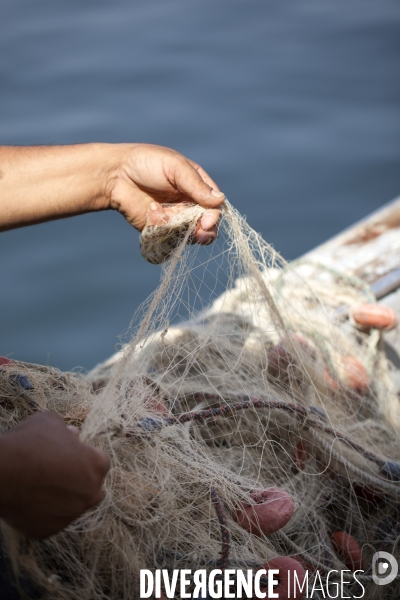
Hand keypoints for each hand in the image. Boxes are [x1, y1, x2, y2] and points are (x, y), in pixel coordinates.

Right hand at [0, 412, 109, 538]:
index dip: (85, 455)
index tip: (70, 453)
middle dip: (80, 481)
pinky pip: (49, 520)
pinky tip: (28, 499)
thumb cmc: (29, 442)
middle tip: (58, 472)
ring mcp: (70, 515)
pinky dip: (42, 512)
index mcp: (97, 465)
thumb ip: (66, 431)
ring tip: (38, 485)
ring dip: (61, 498)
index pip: (100, 461)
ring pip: (71, 506)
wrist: (0, 472)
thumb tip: (72, 436)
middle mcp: (90, 493)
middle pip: (92, 488)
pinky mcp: (48, 530)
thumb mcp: (51, 422)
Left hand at [110, 144, 224, 244]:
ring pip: (188, 235)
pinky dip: (162, 229)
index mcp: (197, 187)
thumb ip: (197, 185)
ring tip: (161, 213)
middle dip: (204, 231)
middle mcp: (189, 204)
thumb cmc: (146, 163)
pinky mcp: (160, 230)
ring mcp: (175, 219)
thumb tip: (220, 200)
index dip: (213, 216)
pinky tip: (151, 212)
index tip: (207, 222)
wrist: (114, 175)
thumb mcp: (175, 168)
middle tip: (199, 234)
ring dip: (179, 229)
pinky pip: (169, 239)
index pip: (214, 206)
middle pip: (206, 226)